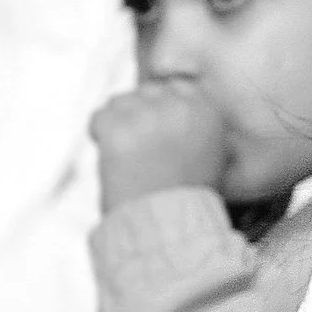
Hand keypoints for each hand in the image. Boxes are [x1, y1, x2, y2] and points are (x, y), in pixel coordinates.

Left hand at [91, 81, 226, 210]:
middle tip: (143, 149)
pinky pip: (99, 117)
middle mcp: (179, 105)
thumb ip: (198, 121)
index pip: (176, 86)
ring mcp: (146, 115)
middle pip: (147, 91)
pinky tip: (114, 156)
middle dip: (141, 114)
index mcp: (206, 108)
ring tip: (130, 155)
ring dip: (120, 123)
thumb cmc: (188, 196)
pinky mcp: (118, 128)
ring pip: (121, 101)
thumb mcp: (213, 152)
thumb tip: (179, 97)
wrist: (165, 225)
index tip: (160, 134)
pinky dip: (100, 135)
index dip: (163, 109)